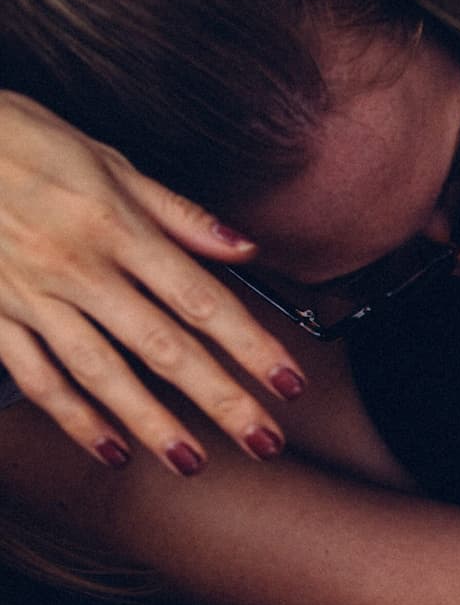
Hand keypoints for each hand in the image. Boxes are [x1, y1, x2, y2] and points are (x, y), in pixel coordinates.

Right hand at [0, 91, 303, 472]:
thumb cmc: (22, 142)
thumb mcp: (105, 159)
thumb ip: (177, 212)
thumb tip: (243, 246)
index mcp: (115, 226)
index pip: (201, 298)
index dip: (251, 345)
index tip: (289, 383)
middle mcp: (78, 266)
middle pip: (162, 345)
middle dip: (219, 399)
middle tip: (264, 442)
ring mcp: (32, 293)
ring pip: (100, 370)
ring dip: (150, 421)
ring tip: (192, 462)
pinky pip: (36, 374)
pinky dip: (73, 416)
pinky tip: (110, 448)